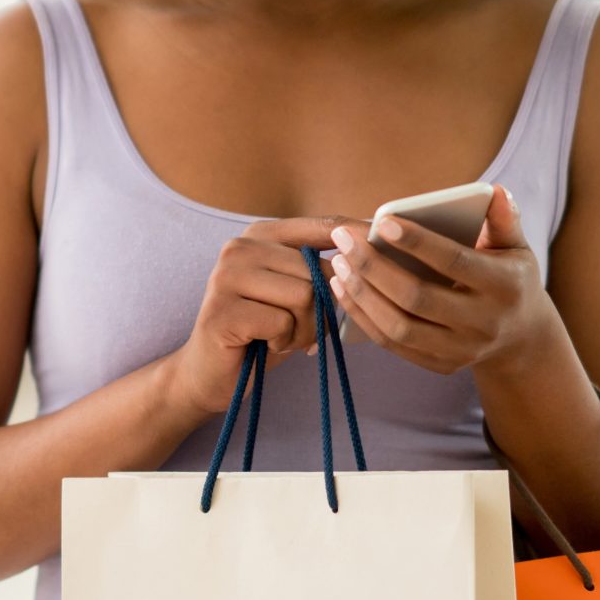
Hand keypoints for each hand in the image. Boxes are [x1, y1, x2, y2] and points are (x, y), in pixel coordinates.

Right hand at [161, 215, 371, 415]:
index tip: (387, 239)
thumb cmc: (262, 331)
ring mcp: (226, 276)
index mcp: (261, 234)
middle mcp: (239, 247)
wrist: (212, 373)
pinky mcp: (222, 310)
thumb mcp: (294, 292)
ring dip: (303, 329)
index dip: (358, 235)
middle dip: (319, 310)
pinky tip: (265, 344)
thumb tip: (368, 251)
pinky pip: (282, 323)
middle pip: (316, 270)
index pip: (322, 226)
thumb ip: (320, 269)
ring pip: (303, 296)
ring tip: (282, 337)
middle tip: (298, 329)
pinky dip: (284, 342)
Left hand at [326, 186, 552, 377]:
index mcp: (504, 286)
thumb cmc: (511, 278)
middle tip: (344, 240)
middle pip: (418, 298)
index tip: (382, 222)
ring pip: (400, 326)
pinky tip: (344, 290)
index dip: (417, 242)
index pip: (454, 262)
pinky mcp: (442, 365)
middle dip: (374, 267)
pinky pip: (393, 344)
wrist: (523, 337)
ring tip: (338, 263)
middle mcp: (483, 323)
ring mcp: (462, 350)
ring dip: (362, 294)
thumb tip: (496, 190)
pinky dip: (363, 317)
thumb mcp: (516, 247)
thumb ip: (504, 219)